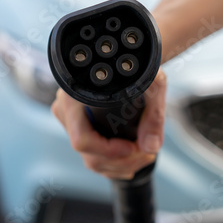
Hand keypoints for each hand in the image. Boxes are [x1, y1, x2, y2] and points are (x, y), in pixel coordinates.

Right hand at [51, 69, 166, 179]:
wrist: (129, 56)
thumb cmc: (136, 64)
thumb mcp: (153, 83)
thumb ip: (155, 113)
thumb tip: (151, 146)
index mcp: (74, 97)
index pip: (82, 139)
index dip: (109, 151)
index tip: (135, 147)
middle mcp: (68, 111)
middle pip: (89, 155)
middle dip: (122, 161)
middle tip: (148, 153)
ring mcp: (73, 122)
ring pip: (92, 161)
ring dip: (121, 166)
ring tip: (145, 155)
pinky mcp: (82, 129)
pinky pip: (93, 158)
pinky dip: (115, 164)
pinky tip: (132, 160)